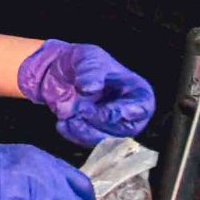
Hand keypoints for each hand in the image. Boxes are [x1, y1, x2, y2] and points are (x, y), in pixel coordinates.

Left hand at [17, 41, 155, 146]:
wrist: (59, 70)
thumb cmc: (83, 62)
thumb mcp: (88, 58)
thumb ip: (91, 71)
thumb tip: (90, 88)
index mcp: (137, 92)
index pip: (140, 109)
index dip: (124, 112)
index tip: (106, 111)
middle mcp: (129, 113)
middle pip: (123, 130)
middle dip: (99, 122)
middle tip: (80, 110)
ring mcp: (111, 125)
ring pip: (104, 141)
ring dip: (84, 132)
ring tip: (68, 117)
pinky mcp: (93, 132)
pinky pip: (86, 142)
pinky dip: (73, 135)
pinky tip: (62, 123)